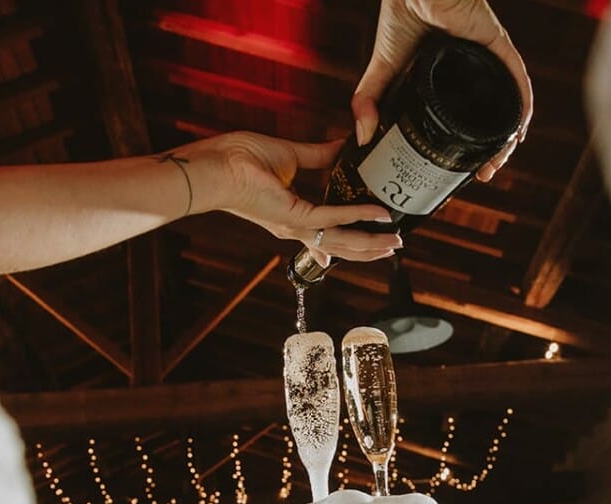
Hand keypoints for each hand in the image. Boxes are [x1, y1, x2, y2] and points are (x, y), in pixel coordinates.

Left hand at [181, 132, 402, 262]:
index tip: (370, 243)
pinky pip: (334, 216)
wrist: (214, 165)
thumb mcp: (289, 154)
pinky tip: (379, 213)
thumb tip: (342, 148)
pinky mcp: (294, 215)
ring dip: (371, 243)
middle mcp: (293, 226)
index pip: (326, 233)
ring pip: (341, 240)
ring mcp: (294, 225)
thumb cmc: (238, 158)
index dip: (349, 240)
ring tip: (395, 242)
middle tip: (394, 248)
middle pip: (339, 246)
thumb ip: (319, 156)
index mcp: (290, 215)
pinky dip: (359, 215)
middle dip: (368, 249)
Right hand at [352, 0, 532, 181]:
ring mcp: (487, 63)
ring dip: (506, 139)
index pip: (463, 122)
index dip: (464, 150)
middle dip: (488, 153)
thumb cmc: (401, 17)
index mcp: (449, 82)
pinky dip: (521, 109)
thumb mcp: (382, 69)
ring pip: (506, 108)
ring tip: (496, 164)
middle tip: (480, 176)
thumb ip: (369, 101)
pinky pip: (517, 82)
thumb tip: (362, 138)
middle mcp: (472, 75)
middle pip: (488, 120)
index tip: (459, 174)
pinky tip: (518, 132)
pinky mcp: (498, 47)